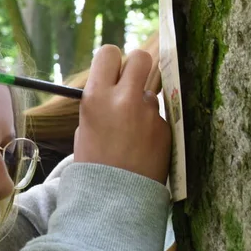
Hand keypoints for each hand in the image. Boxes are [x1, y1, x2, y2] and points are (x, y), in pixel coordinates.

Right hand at [73, 45, 170, 183]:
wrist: (113, 197)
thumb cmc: (92, 163)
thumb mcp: (85, 126)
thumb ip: (100, 101)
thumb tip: (115, 86)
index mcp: (96, 97)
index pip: (109, 53)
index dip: (111, 61)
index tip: (111, 72)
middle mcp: (124, 99)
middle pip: (140, 57)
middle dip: (136, 67)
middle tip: (129, 84)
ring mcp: (149, 113)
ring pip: (150, 92)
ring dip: (143, 103)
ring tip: (131, 131)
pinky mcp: (165, 127)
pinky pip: (159, 116)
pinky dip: (151, 126)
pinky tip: (141, 145)